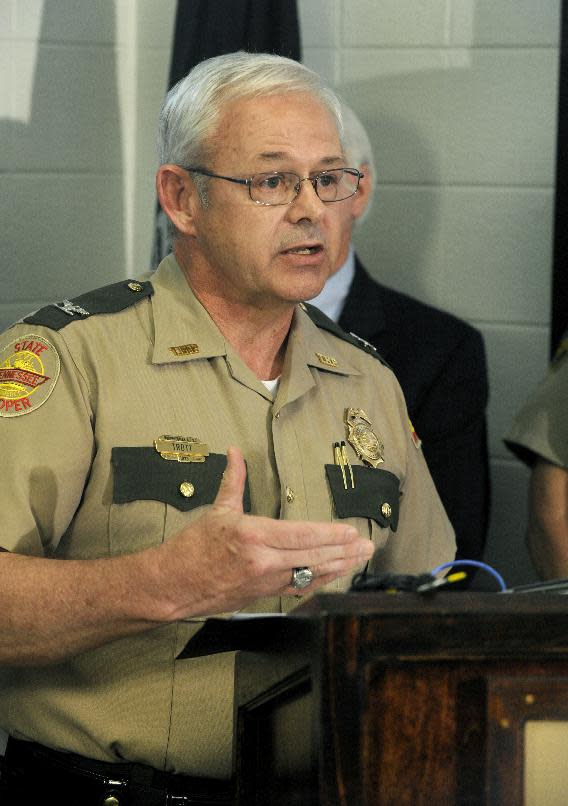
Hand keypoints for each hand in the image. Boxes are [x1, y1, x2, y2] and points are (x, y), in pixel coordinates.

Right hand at [156, 446, 373, 618]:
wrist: (172, 585)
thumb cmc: (192, 548)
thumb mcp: (216, 510)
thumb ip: (233, 480)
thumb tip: (235, 451)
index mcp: (252, 536)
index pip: (301, 534)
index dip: (330, 534)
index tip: (350, 531)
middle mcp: (263, 561)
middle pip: (312, 556)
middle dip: (344, 551)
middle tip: (368, 546)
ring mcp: (265, 581)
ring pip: (310, 574)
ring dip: (339, 567)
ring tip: (360, 560)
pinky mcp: (263, 595)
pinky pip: (298, 588)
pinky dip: (320, 582)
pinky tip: (335, 576)